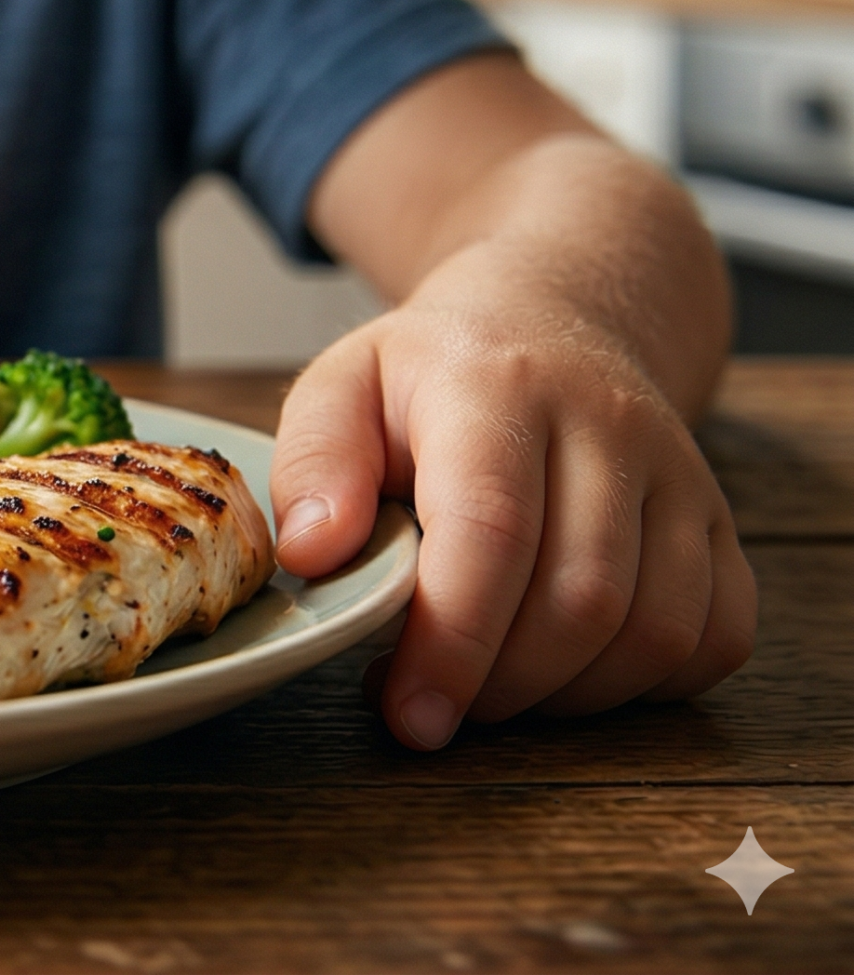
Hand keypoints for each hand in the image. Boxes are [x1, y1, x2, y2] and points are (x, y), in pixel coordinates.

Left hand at [267, 284, 756, 749]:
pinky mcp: (722, 523)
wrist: (554, 318)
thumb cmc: (434, 374)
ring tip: (489, 682)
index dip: (454, 642)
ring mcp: (682, 474)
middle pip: (582, 599)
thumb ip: (313, 463)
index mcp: (499, 387)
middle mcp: (610, 424)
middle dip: (501, 684)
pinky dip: (644, 686)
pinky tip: (568, 670)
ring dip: (566, 695)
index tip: (411, 715)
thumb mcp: (342, 384)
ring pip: (656, 631)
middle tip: (432, 700)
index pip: (493, 530)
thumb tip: (311, 554)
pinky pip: (715, 638)